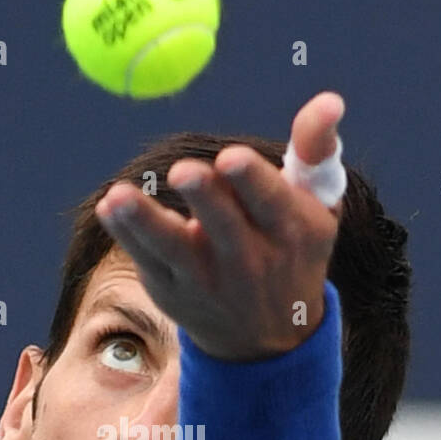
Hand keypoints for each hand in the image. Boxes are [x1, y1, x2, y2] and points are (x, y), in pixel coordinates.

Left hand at [94, 90, 344, 361]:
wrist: (268, 339)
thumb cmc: (292, 250)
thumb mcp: (317, 206)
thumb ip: (314, 149)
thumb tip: (329, 100)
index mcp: (290, 230)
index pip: (270, 202)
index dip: (251, 180)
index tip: (230, 158)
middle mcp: (250, 260)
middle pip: (223, 226)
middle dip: (205, 198)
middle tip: (183, 171)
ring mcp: (207, 280)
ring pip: (174, 249)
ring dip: (145, 221)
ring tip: (120, 196)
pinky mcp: (172, 291)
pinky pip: (146, 260)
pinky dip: (126, 234)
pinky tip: (111, 208)